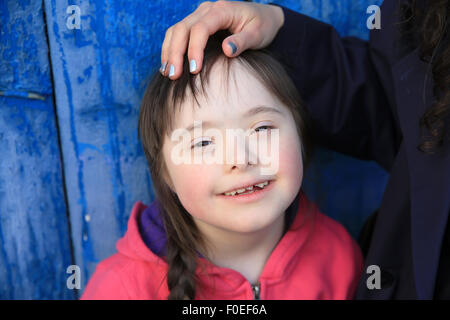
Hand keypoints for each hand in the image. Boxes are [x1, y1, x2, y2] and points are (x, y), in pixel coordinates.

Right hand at [160, 0, 284, 79]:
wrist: (264, 18)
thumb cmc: (263, 26)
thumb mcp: (258, 34)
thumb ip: (243, 42)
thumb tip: (227, 50)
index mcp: (222, 10)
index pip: (200, 29)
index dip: (194, 50)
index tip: (194, 71)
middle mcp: (207, 9)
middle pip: (182, 29)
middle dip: (175, 53)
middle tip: (174, 76)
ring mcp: (200, 15)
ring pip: (176, 30)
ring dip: (169, 51)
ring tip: (167, 73)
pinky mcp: (196, 23)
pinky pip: (178, 33)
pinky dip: (170, 49)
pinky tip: (168, 66)